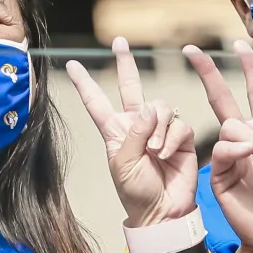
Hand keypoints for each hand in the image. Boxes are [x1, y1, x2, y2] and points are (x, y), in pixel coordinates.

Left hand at [67, 37, 197, 228]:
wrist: (161, 210)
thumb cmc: (136, 191)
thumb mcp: (123, 162)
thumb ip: (135, 132)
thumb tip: (151, 107)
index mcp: (114, 131)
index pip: (96, 102)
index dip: (85, 84)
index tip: (71, 64)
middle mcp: (136, 125)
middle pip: (130, 87)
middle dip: (125, 64)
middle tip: (120, 42)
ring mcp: (159, 130)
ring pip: (161, 106)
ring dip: (158, 128)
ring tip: (154, 151)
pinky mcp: (180, 137)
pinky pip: (178, 125)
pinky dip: (171, 138)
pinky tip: (166, 154)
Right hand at [184, 40, 252, 252]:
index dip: (250, 69)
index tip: (240, 43)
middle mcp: (247, 141)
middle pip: (223, 99)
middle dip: (208, 74)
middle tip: (190, 51)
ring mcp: (232, 157)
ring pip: (227, 126)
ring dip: (247, 135)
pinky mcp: (220, 176)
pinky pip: (222, 152)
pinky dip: (236, 149)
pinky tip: (250, 155)